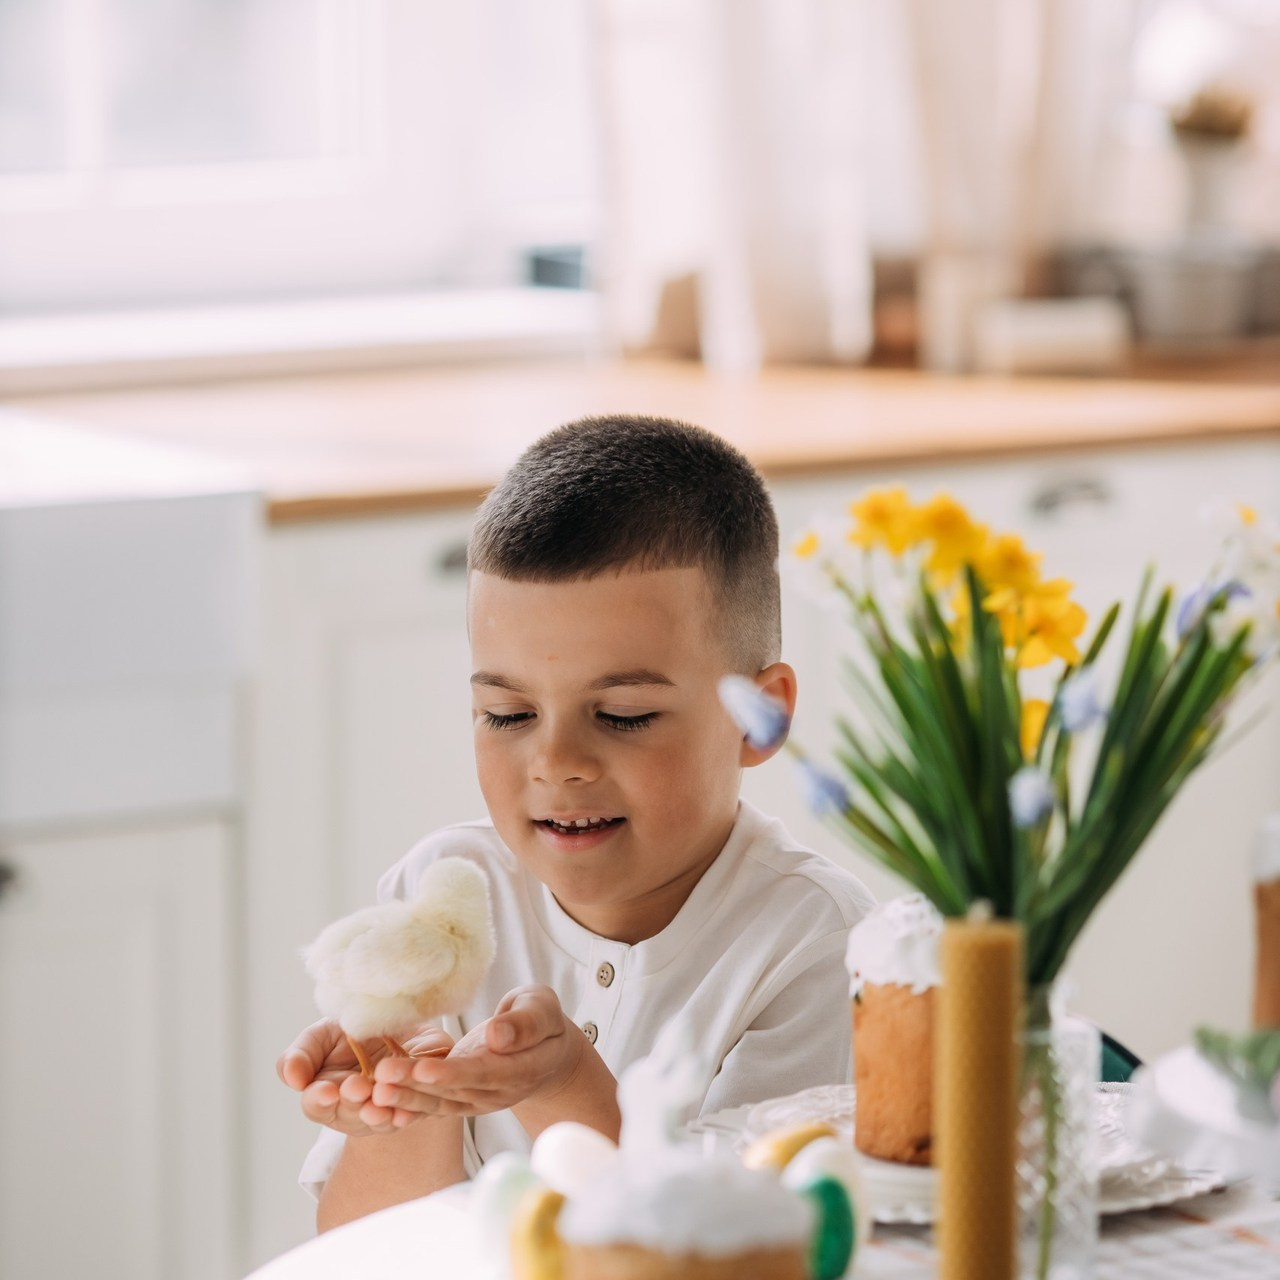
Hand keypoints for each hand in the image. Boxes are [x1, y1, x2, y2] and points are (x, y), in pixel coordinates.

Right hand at [277, 1019, 454, 1135]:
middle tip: (358, 1087)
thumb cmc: (349, 1033)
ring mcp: (385, 1111)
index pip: (317, 1105)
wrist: (395, 1022)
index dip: (320, 1099)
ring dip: (381, 1111)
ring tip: (381, 1097)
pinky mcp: (417, 1104)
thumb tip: (292, 1078)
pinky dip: (411, 1111)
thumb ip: (301, 1056)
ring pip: (383, 1119)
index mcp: (325, 1095)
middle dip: (353, 1102)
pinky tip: (409, 1107)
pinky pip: (415, 1113)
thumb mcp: (320, 1037)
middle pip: (350, 1115)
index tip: (327, 1090)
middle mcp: (355, 1110)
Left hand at [370, 986, 584, 1120]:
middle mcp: (498, 1092)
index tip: (423, 1068)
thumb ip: (526, 1023)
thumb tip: (499, 1035)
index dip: (453, 1074)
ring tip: (373, 1087)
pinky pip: (432, 1105)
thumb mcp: (543, 1009)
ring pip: (438, 1103)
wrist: (546, 1050)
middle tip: (382, 1075)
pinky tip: (377, 1099)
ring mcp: (478, 1100)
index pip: (484, 1073)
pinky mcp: (461, 1099)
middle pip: (454, 1091)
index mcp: (522, 1069)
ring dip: (405, 1097)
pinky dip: (406, 1104)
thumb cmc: (543, 1020)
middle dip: (417, 1085)